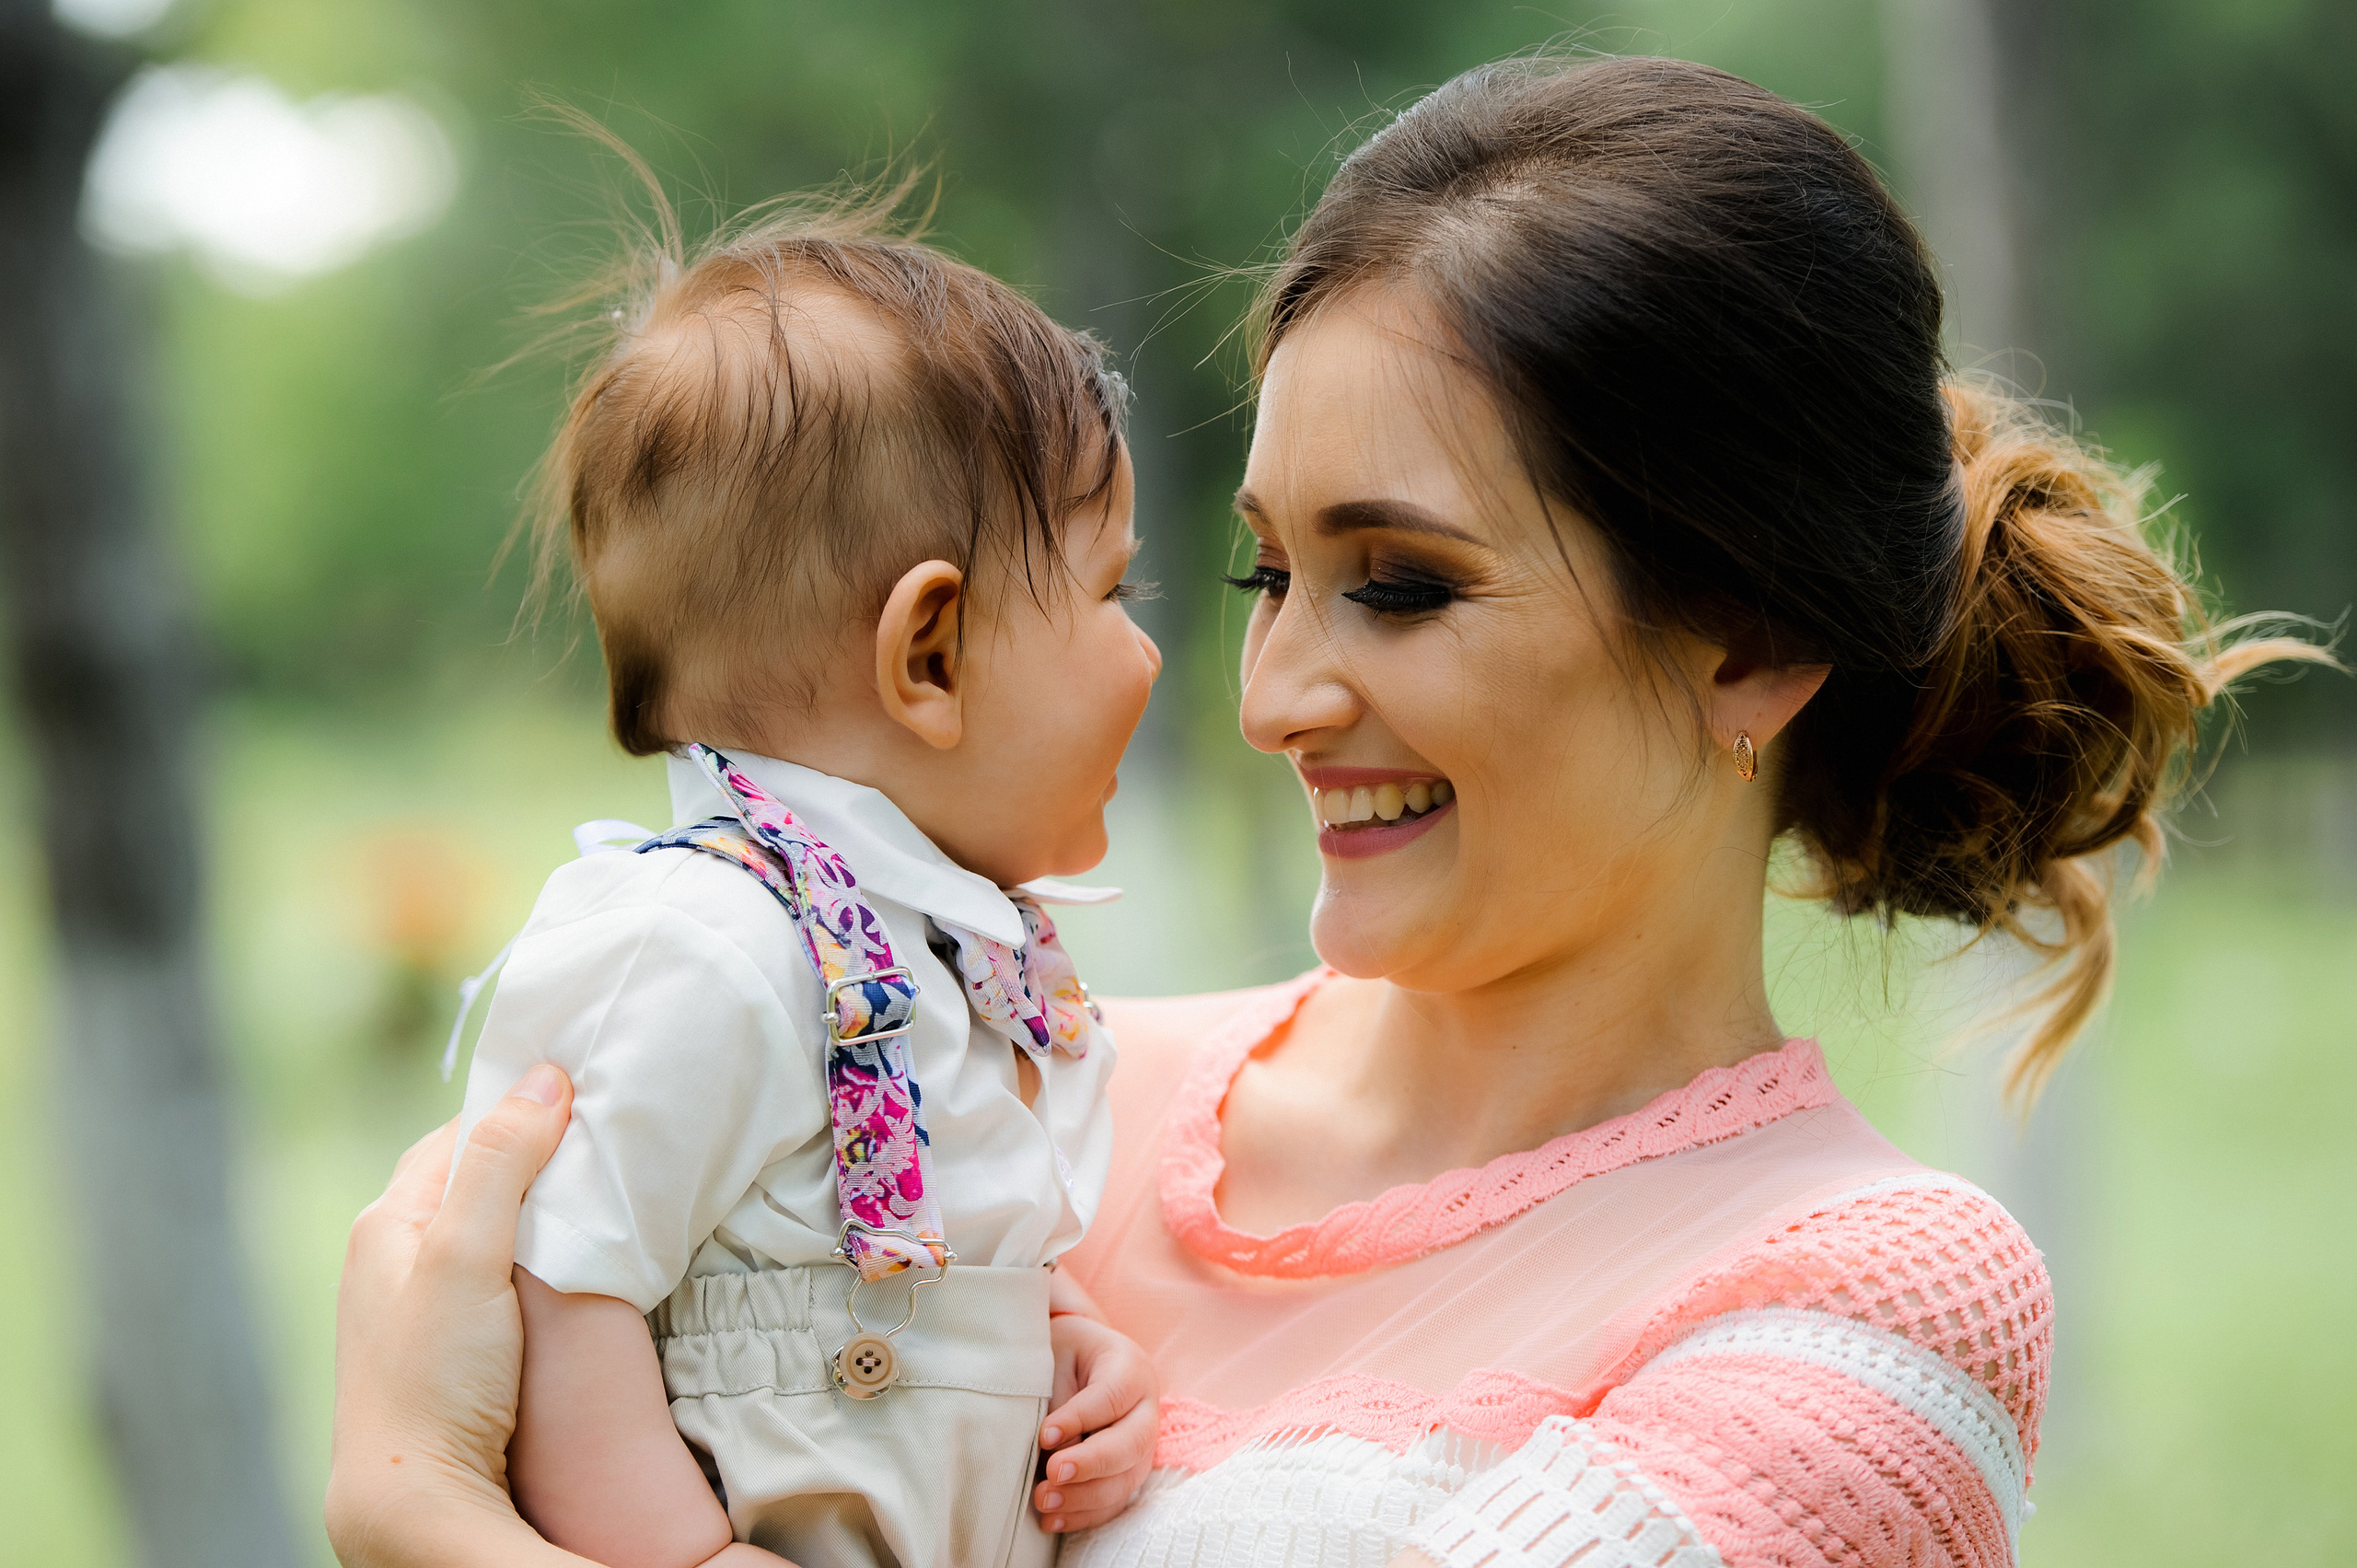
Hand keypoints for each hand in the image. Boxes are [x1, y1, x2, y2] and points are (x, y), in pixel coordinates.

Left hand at [325, 1065, 583, 1567]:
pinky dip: (529, 1256)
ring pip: (483, 1226)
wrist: (411, 1497)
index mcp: (386, 1221)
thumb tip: (546, 1076)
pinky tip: (565, 1269)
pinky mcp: (443, 1344)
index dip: (522, 1110)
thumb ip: (501, 1164)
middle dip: (531, 1155)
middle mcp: (390, 1254)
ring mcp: (414, 1302)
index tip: (587, 1099)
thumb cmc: (435, 1377)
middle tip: (602, 1147)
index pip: (463, 1132)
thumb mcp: (468, 1255)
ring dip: (533, 1210)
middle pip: (472, 1176)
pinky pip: (491, 1272)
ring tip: (594, 1201)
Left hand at [1033, 1311, 1157, 1534]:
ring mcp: (1141, 1444)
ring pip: (1127, 1479)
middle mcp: (1145, 1407)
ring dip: (1086, 1497)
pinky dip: (1084, 1515)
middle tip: (1053, 1473)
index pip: (1113, 1395)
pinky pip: (1114, 1501)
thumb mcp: (1054, 1358)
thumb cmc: (1059, 1353)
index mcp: (1130, 1367)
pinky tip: (1052, 1520)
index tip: (1045, 1434)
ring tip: (1044, 1501)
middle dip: (1092, 1464)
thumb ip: (1058, 1400)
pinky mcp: (1127, 1471)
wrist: (1070, 1358)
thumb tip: (1056, 1455)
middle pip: (1132, 1442)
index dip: (1081, 1418)